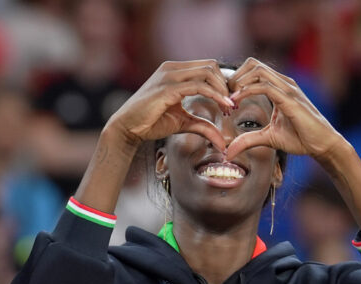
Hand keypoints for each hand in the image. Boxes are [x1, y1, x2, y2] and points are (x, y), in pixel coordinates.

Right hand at [104, 59, 232, 151]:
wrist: (127, 128)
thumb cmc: (151, 122)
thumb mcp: (183, 122)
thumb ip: (202, 125)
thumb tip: (222, 141)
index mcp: (175, 71)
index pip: (207, 67)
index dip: (223, 82)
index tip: (231, 102)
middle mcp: (172, 68)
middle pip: (211, 65)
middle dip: (226, 85)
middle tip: (232, 104)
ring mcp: (169, 76)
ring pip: (207, 72)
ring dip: (223, 90)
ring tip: (229, 107)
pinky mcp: (167, 88)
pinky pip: (199, 86)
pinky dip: (215, 96)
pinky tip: (223, 107)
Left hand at [225, 58, 346, 162]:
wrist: (322, 144)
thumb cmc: (300, 138)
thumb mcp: (268, 138)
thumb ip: (248, 140)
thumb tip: (228, 151)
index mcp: (278, 87)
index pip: (253, 70)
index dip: (235, 81)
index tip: (225, 99)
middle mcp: (283, 83)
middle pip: (253, 64)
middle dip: (234, 78)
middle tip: (224, 97)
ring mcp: (288, 89)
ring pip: (258, 70)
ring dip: (238, 83)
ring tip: (229, 100)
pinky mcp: (290, 99)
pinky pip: (265, 87)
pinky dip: (246, 92)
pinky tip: (236, 103)